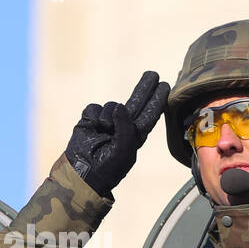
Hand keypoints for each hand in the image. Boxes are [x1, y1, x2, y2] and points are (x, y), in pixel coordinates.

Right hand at [64, 70, 169, 196]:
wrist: (82, 173)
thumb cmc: (107, 167)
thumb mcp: (124, 150)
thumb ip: (126, 127)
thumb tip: (118, 106)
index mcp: (136, 135)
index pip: (150, 114)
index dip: (158, 100)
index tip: (166, 85)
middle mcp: (123, 126)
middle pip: (137, 102)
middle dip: (145, 88)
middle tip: (153, 74)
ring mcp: (106, 122)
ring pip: (112, 105)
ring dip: (108, 115)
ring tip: (104, 129)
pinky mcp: (90, 120)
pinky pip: (94, 108)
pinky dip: (94, 115)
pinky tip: (93, 127)